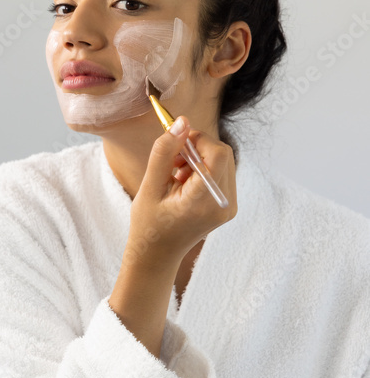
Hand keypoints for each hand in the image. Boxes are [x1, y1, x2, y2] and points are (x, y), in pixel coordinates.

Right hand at [124, 114, 237, 268]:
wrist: (157, 255)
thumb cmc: (148, 224)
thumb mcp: (150, 186)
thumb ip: (165, 152)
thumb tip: (182, 122)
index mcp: (203, 201)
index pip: (217, 154)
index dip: (199, 139)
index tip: (177, 142)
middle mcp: (224, 204)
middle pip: (223, 155)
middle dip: (198, 149)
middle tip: (173, 161)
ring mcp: (229, 207)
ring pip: (223, 162)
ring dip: (201, 159)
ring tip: (176, 174)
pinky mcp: (228, 207)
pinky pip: (222, 175)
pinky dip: (204, 171)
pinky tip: (185, 183)